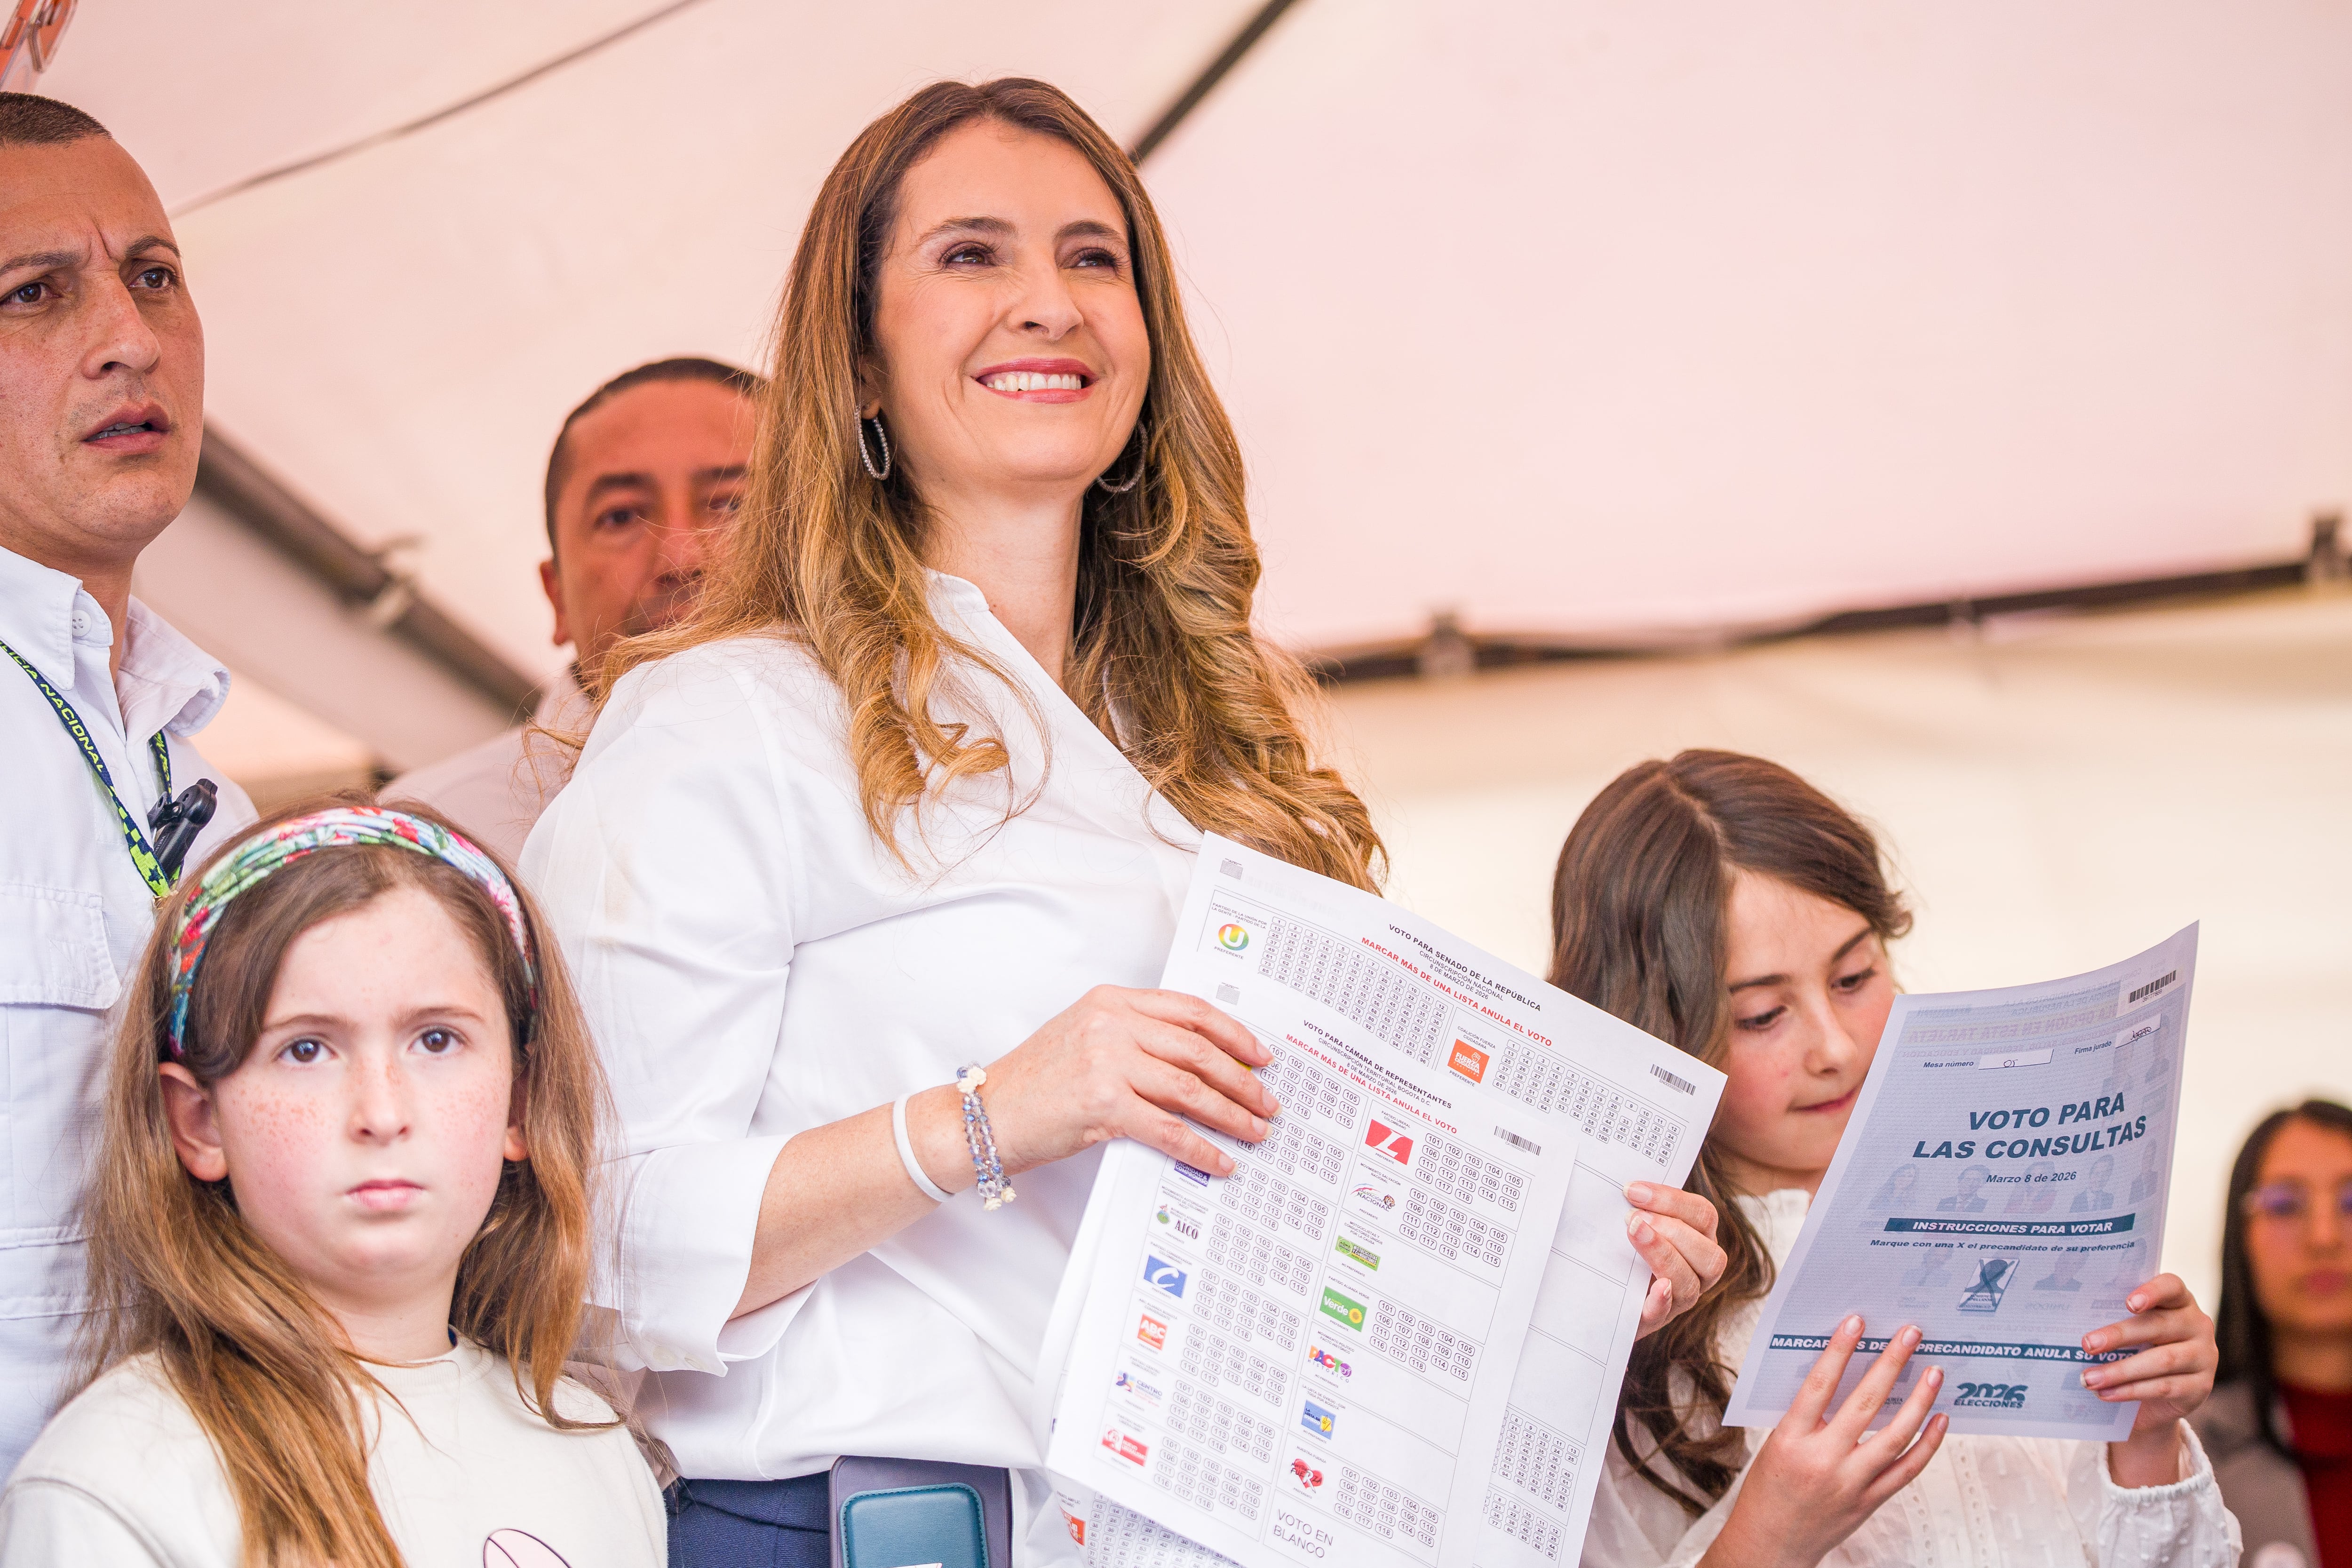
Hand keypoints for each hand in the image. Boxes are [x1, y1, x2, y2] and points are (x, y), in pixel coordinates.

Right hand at [976, 986, 1279, 1176]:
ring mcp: (1107, 1062)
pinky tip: (1219, 1161)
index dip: (1233, 1034)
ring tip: (1255, 1131)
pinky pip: (1168, 1129)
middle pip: (1198, 1050)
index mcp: (1112, 1001)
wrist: (987, 1115)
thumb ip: (1135, 1037)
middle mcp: (1111, 1024)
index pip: (1189, 1011)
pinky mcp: (1103, 1105)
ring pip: (1190, 1089)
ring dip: (1231, 1114)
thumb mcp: (1085, 1036)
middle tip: (1267, 1103)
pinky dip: (1200, 1148)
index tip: (1261, 1055)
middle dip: (1242, 1080)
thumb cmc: (1036, 1082)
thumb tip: (1200, 1062)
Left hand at [1625, 1181, 1726, 1337]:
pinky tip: (1654, 1287)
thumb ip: (1638, 1208)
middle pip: (1709, 1253)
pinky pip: (1663, 1313)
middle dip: (1672, 1229)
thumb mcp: (1634, 1226)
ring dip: (1663, 1255)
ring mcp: (1678, 1298)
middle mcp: (1697, 1270)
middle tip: (1633, 1217)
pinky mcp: (1652, 1318)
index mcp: (1698, 1240)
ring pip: (1690, 1283)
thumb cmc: (1623, 1251)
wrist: (1602, 1297)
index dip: (1671, 1199)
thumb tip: (1625, 1186)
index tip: (1633, 1190)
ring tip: (1633, 1234)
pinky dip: (1660, 1300)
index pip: (1703, 1215)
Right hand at [1700, 1316, 1946, 1567]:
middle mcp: (1823, 1460)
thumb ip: (1806, 1417)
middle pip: (1865, 1403)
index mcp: (1791, 1440)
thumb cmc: (1768, 1491)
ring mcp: (1851, 1483)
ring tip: (1934, 1372)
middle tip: (1910, 1335)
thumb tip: (1841, 1376)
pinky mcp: (1870, 1501)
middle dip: (1891, 1363)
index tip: (1857, 1322)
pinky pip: (1907, 1469)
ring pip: (1895, 1435)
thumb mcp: (1776, 1445)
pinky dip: (1928, 1444)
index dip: (1839, 1350)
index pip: (1819, 1385)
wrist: (1771, 1545)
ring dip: (1919, 1400)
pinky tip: (1939, 1420)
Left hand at [2085, 1272, 2215, 1485]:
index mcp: (2179, 1301)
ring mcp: (2204, 1357)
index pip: (2172, 1287)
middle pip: (2158, 1326)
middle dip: (2119, 1335)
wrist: (2158, 1396)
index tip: (2129, 1303)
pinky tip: (2105, 1393)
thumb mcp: (2129, 1331)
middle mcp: (2197, 1325)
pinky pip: (2164, 1387)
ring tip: (2088, 1378)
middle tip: (2086, 1344)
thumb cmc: (2136, 1349)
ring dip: (2120, 1370)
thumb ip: (2113, 1318)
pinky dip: (2130, 1391)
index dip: (2152, 1291)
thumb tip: (2069, 1321)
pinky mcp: (2201, 1387)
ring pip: (2161, 1361)